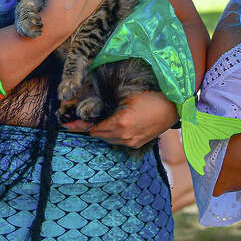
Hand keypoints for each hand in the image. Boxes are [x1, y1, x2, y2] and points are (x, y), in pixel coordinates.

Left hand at [62, 91, 177, 148]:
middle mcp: (124, 136)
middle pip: (97, 135)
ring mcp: (131, 142)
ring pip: (106, 139)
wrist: (174, 107)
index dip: (79, 125)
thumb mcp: (127, 96)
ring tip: (96, 120)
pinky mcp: (136, 144)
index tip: (67, 123)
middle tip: (78, 120)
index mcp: (120, 123)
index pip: (93, 127)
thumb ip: (109, 104)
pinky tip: (111, 124)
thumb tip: (92, 109)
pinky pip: (117, 141)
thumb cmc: (151, 96)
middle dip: (88, 127)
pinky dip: (110, 134)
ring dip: (100, 131)